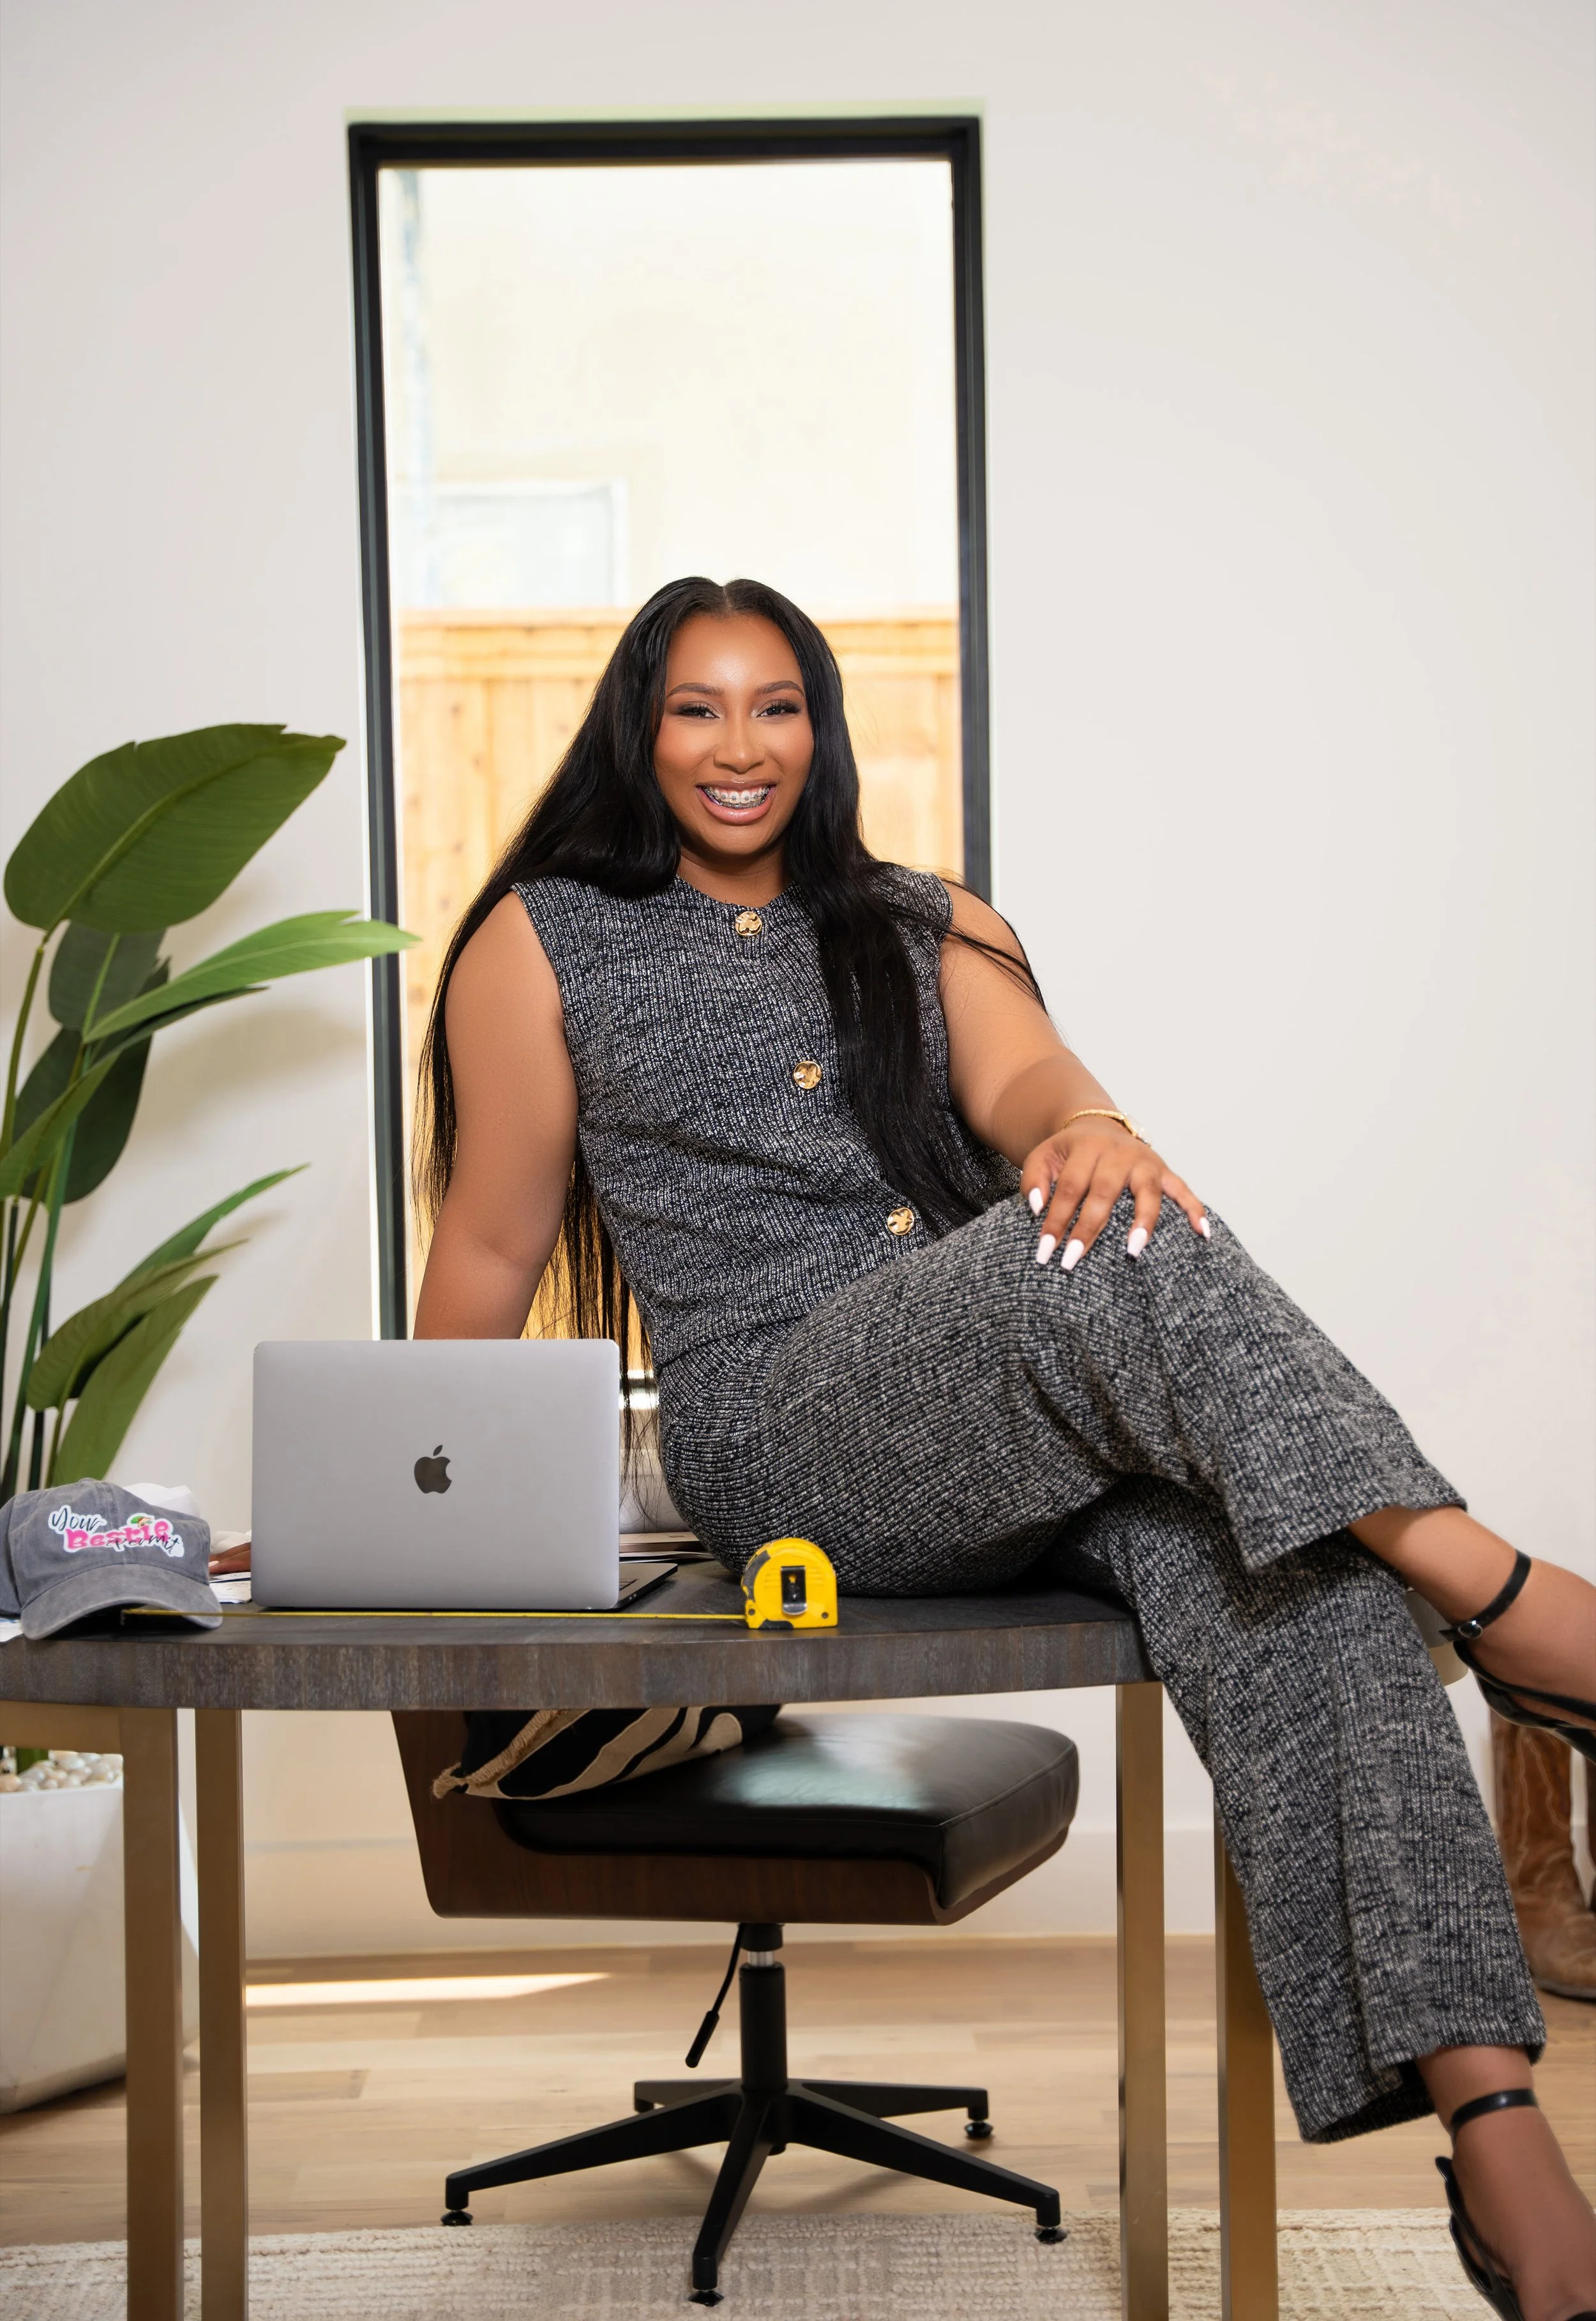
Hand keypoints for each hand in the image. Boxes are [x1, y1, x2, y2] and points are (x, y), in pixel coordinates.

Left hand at [1021, 1124, 1207, 1269]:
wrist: (1097, 1126)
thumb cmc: (1068, 1153)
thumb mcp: (1043, 1157)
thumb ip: (1033, 1180)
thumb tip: (1037, 1208)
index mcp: (1086, 1147)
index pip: (1069, 1188)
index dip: (1055, 1220)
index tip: (1044, 1252)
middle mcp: (1119, 1152)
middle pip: (1104, 1193)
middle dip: (1088, 1229)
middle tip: (1072, 1260)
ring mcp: (1146, 1162)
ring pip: (1148, 1192)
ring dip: (1143, 1221)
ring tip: (1134, 1250)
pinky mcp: (1165, 1171)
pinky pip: (1184, 1190)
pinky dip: (1195, 1209)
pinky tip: (1202, 1233)